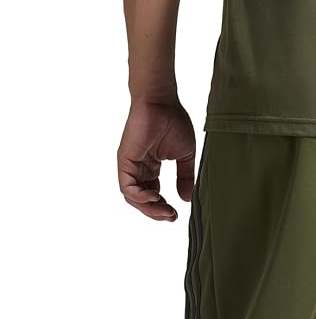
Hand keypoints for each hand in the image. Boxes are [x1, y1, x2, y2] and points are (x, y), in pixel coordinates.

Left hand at [117, 98, 195, 220]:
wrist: (161, 101)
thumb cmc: (173, 120)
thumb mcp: (184, 155)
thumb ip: (184, 177)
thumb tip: (186, 199)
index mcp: (151, 167)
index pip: (153, 195)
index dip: (162, 207)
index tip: (175, 213)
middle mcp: (138, 168)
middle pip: (142, 200)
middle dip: (156, 212)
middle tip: (171, 216)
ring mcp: (130, 165)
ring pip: (133, 198)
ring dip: (149, 209)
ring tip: (165, 210)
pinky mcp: (125, 161)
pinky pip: (127, 188)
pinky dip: (140, 197)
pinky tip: (155, 197)